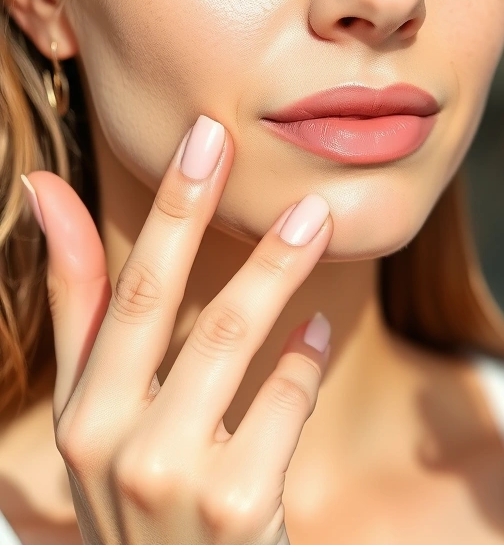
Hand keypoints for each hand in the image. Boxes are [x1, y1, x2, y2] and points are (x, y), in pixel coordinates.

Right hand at [22, 116, 332, 543]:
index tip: (201, 136)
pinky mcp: (240, 504)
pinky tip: (319, 329)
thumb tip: (46, 192)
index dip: (160, 208)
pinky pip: (284, 402)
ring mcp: (174, 478)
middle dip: (199, 213)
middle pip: (163, 302)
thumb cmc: (153, 499)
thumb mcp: (103, 420)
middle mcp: (111, 446)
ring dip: (274, 268)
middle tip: (238, 143)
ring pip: (229, 338)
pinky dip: (305, 358)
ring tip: (315, 221)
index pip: (119, 291)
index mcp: (81, 417)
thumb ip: (86, 316)